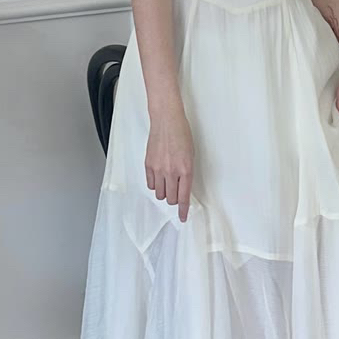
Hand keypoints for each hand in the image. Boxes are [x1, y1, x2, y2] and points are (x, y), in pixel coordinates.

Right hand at [145, 107, 193, 221]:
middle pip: (171, 199)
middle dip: (175, 199)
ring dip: (165, 192)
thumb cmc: (181, 134)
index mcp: (186, 170)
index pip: (184, 198)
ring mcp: (158, 169)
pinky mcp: (148, 165)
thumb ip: (187, 173)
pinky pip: (150, 184)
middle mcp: (171, 172)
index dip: (183, 211)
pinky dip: (155, 185)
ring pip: (160, 194)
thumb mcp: (191, 155)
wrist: (167, 120)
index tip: (182, 217)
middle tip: (176, 192)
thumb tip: (183, 188)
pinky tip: (159, 177)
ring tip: (168, 181)